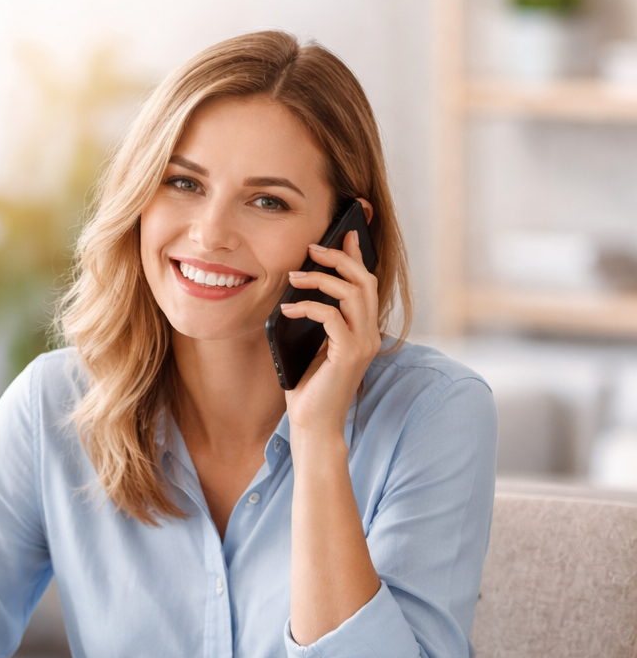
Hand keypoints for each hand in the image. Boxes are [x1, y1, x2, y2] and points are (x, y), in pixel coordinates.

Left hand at [280, 220, 381, 438]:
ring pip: (353, 293)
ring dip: (321, 279)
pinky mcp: (349, 354)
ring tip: (294, 277)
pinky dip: (309, 308)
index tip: (346, 232)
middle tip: (313, 248)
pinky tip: (288, 310)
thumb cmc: (308, 386)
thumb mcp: (311, 342)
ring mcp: (363, 344)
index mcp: (363, 329)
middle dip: (339, 258)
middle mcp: (369, 333)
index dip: (357, 255)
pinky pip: (332, 317)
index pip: (366, 282)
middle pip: (364, 280)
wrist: (313, 425)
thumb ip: (316, 317)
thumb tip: (301, 283)